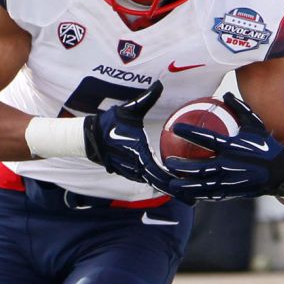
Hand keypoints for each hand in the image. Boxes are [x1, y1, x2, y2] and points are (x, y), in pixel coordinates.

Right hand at [82, 83, 187, 200]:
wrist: (89, 137)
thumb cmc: (109, 123)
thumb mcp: (128, 110)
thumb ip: (146, 99)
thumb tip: (159, 83)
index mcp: (137, 153)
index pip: (157, 171)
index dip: (172, 179)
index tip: (187, 184)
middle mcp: (136, 167)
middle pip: (159, 183)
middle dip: (176, 192)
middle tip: (194, 199)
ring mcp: (132, 172)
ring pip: (154, 185)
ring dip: (170, 192)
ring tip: (190, 198)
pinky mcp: (131, 173)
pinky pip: (148, 182)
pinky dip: (161, 186)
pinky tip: (175, 189)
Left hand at [163, 92, 283, 200]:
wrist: (283, 174)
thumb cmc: (267, 147)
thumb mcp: (256, 125)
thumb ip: (240, 109)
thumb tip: (225, 93)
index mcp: (234, 147)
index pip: (207, 138)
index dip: (189, 132)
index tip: (175, 127)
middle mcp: (230, 165)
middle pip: (199, 167)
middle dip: (181, 165)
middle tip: (168, 160)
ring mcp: (230, 182)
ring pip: (202, 185)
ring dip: (185, 184)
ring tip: (171, 183)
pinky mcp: (232, 193)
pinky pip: (210, 195)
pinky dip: (197, 194)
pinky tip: (186, 193)